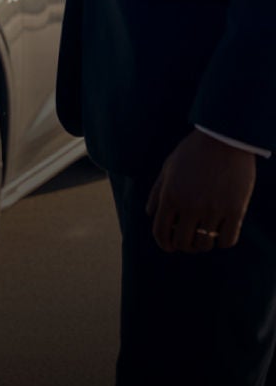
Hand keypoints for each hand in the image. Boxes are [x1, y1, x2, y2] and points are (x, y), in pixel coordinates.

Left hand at [146, 129, 256, 252]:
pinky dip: (222, 241)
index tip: (168, 246)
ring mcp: (213, 210)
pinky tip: (220, 233)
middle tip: (187, 242)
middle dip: (183, 246)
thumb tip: (150, 214)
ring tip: (203, 236)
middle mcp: (189, 206)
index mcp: (170, 196)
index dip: (163, 243)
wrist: (224, 139)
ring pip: (205, 245)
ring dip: (202, 244)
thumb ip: (157, 192)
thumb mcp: (168, 168)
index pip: (160, 232)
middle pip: (183, 243)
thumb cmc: (192, 152)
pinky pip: (227, 241)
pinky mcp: (235, 211)